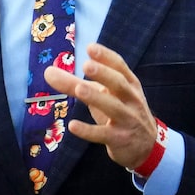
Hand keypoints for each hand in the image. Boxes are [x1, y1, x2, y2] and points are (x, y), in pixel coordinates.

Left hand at [44, 43, 157, 169]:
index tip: (90, 48)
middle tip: (86, 64)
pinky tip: (72, 126)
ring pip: (113, 107)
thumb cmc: (121, 112)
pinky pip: (103, 134)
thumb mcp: (104, 95)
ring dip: (96, 97)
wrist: (146, 146)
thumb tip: (48, 72)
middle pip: (119, 83)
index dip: (106, 57)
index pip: (119, 66)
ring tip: (79, 89)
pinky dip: (88, 130)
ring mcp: (127, 119)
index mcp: (129, 84)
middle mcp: (131, 99)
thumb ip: (76, 83)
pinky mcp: (119, 139)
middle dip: (103, 73)